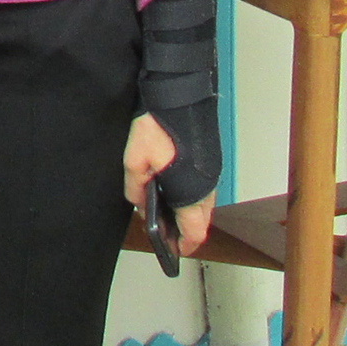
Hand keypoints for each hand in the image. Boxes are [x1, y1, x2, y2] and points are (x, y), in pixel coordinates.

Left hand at [124, 113, 212, 254]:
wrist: (177, 94)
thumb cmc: (156, 127)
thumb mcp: (134, 162)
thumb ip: (136, 190)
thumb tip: (142, 206)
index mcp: (191, 191)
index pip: (195, 231)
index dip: (185, 244)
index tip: (174, 250)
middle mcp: (207, 185)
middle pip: (201, 220)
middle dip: (185, 230)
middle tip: (166, 233)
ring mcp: (211, 172)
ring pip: (203, 203)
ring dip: (187, 212)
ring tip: (164, 211)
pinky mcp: (209, 159)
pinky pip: (203, 187)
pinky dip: (190, 195)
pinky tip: (172, 189)